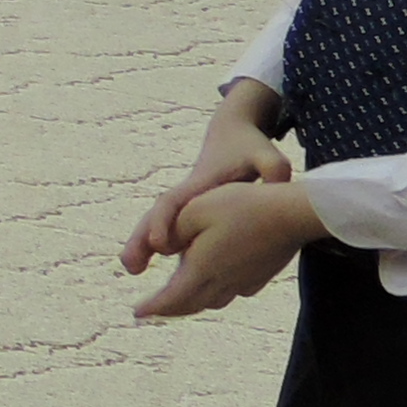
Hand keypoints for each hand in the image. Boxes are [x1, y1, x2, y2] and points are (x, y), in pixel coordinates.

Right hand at [122, 103, 291, 276]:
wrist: (233, 132)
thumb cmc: (249, 145)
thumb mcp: (266, 154)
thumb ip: (274, 168)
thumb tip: (276, 182)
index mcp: (200, 182)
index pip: (173, 202)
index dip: (163, 223)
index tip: (159, 246)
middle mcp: (187, 194)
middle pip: (154, 215)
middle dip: (139, 240)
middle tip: (130, 267)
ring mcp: (187, 203)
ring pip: (159, 224)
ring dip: (142, 246)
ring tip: (132, 270)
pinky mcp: (192, 211)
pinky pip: (173, 231)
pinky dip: (162, 247)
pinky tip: (169, 274)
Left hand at [130, 180, 320, 319]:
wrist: (293, 214)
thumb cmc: (242, 206)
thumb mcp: (194, 209)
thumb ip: (172, 232)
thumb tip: (162, 250)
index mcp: (202, 269)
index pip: (171, 298)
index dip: (152, 306)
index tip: (137, 313)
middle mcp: (223, 282)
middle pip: (189, 304)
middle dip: (168, 309)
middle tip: (152, 311)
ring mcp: (244, 281)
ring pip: (211, 301)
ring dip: (191, 303)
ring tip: (179, 299)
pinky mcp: (259, 276)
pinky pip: (231, 292)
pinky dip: (215, 293)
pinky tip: (216, 286)